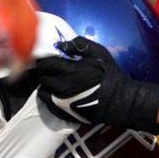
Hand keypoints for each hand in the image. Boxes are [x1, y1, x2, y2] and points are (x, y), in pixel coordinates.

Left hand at [35, 36, 158, 128]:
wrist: (117, 100)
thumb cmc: (108, 74)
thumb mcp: (98, 52)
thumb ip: (78, 45)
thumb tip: (60, 44)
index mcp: (67, 71)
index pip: (44, 64)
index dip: (45, 60)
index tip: (50, 59)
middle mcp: (59, 87)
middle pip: (41, 77)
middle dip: (45, 71)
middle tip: (53, 69)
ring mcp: (59, 102)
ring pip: (42, 91)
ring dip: (46, 84)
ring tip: (55, 81)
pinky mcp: (62, 112)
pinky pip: (47, 103)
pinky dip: (50, 96)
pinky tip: (59, 93)